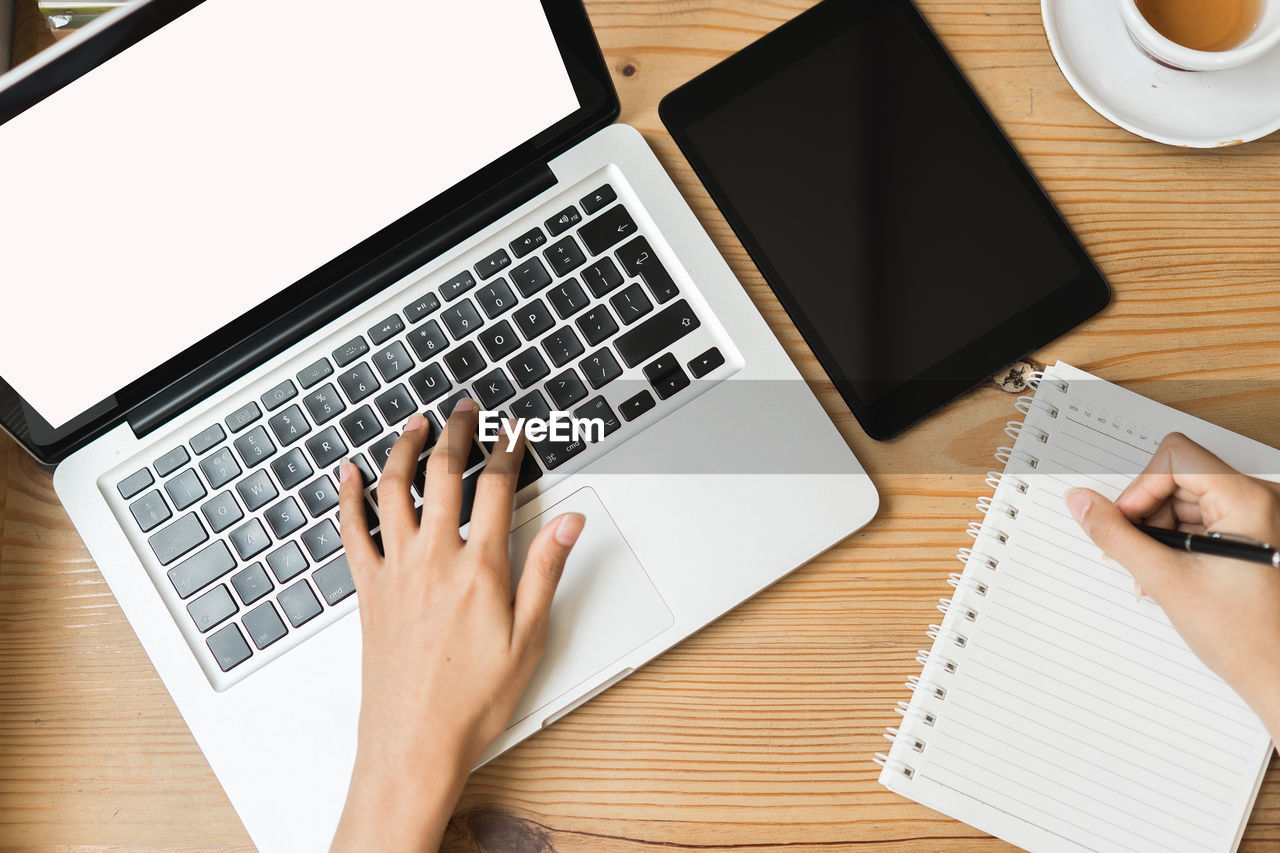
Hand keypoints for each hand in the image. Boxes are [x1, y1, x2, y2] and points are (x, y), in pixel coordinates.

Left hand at [329, 399, 584, 852]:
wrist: (413, 744)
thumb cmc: (473, 701)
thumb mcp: (530, 638)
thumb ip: (547, 571)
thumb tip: (569, 522)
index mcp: (480, 570)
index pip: (496, 488)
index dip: (507, 449)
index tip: (514, 430)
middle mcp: (433, 560)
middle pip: (442, 474)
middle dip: (457, 433)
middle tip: (466, 410)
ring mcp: (395, 571)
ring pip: (393, 490)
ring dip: (404, 449)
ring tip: (416, 424)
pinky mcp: (368, 590)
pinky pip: (351, 530)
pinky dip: (347, 496)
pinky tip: (347, 474)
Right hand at [1066, 432, 1279, 738]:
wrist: (1277, 676)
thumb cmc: (1246, 637)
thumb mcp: (1166, 580)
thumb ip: (1116, 536)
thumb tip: (1083, 503)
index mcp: (1248, 500)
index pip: (1176, 457)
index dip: (1142, 488)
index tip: (1129, 521)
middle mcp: (1258, 501)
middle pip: (1178, 477)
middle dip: (1148, 515)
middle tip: (1139, 554)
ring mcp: (1256, 519)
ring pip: (1184, 499)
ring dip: (1159, 532)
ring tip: (1155, 573)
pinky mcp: (1250, 536)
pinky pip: (1199, 520)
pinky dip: (1175, 544)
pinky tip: (1170, 575)